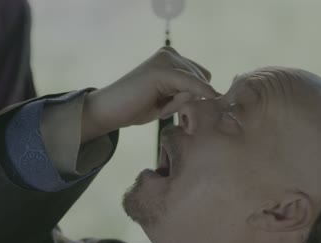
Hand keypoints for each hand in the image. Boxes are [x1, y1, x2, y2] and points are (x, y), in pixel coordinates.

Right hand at [81, 47, 217, 142]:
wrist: (109, 110)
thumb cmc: (136, 108)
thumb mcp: (167, 101)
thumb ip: (187, 94)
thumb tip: (211, 92)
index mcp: (171, 59)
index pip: (201, 76)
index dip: (197, 94)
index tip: (180, 110)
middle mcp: (169, 54)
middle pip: (202, 78)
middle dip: (190, 97)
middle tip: (161, 108)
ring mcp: (165, 59)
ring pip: (196, 82)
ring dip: (183, 101)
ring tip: (156, 105)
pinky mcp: (161, 70)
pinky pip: (189, 83)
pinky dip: (199, 92)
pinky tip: (207, 98)